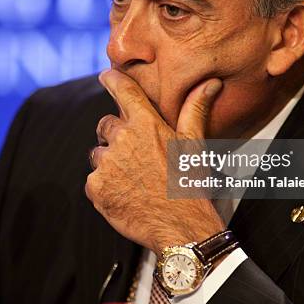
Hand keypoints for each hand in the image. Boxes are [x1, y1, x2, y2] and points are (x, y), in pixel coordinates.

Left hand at [85, 69, 225, 253]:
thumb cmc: (190, 185)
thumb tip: (209, 83)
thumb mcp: (194, 144)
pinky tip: (125, 195)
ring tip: (133, 180)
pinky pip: (93, 179)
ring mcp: (107, 164)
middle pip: (105, 125)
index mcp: (146, 124)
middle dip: (115, 136)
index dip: (112, 79)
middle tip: (135, 156)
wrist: (182, 228)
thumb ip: (195, 109)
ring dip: (109, 163)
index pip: (123, 90)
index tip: (106, 75)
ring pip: (98, 155)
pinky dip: (104, 186)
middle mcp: (123, 139)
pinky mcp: (96, 187)